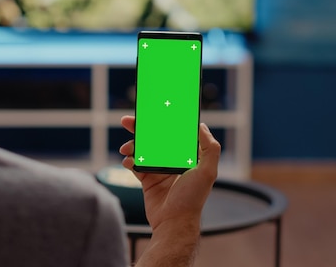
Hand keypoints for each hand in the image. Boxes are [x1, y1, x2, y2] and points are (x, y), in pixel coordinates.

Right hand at [118, 116, 220, 230]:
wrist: (173, 223)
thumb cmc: (192, 199)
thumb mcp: (207, 172)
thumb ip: (209, 148)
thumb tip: (201, 126)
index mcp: (187, 156)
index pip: (174, 133)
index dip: (164, 121)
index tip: (152, 111)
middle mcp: (173, 161)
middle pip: (155, 139)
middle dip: (141, 129)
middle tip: (127, 121)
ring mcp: (159, 170)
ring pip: (142, 150)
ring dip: (132, 145)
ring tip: (126, 148)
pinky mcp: (148, 180)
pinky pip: (135, 165)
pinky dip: (129, 161)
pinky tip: (128, 161)